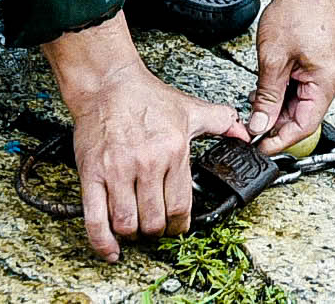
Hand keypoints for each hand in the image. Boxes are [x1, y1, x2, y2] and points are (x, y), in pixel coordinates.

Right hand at [45, 14, 248, 259]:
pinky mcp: (92, 175)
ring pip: (128, 224)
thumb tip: (243, 134)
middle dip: (158, 230)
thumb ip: (220, 121)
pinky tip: (112, 251)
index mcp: (173, 151)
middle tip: (157, 226)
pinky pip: (95, 219)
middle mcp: (146, 164)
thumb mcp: (190, 108)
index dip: (181, 225)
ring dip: (134, 234)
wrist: (108, 83)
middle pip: (154, 220)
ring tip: (137, 228)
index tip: (179, 226)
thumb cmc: (146, 97)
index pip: (181, 206)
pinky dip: (103, 243)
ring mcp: (116, 171)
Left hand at [248, 0, 334, 154]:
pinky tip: (268, 87)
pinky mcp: (323, 64)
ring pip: (302, 103)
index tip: (260, 147)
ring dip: (279, 105)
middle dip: (276, 121)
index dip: (280, 140)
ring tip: (256, 100)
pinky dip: (285, 92)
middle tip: (251, 122)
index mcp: (327, 82)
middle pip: (303, 116)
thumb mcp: (273, 61)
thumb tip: (260, 125)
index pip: (304, 126)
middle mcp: (334, 80)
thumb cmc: (296, 12)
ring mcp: (330, 72)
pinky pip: (304, 88)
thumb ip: (266, 98)